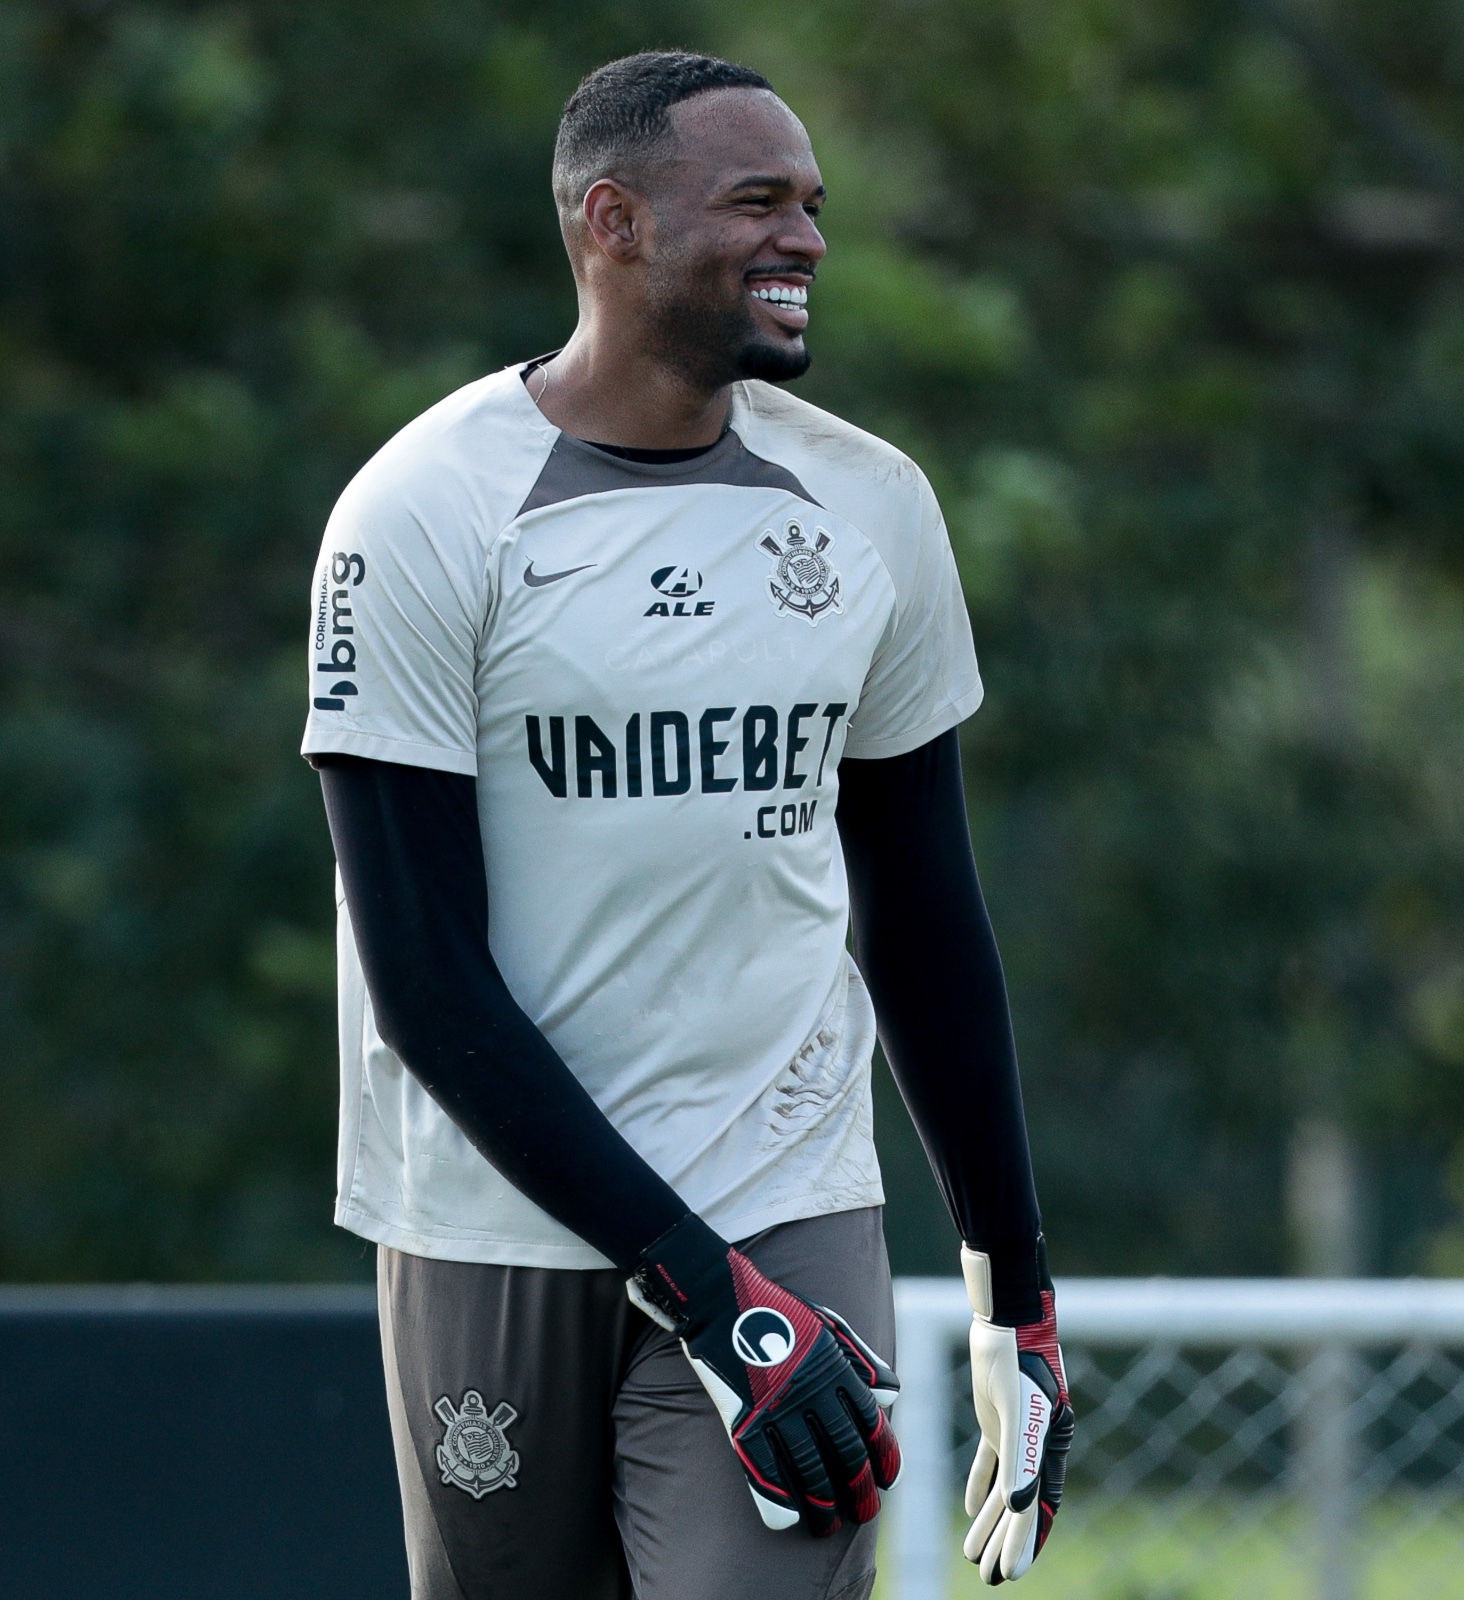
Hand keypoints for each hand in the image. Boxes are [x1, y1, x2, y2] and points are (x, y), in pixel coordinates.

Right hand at [629, 1212, 900, 1534]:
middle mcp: (810, 1393)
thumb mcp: (828, 1325)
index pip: (870, 1424)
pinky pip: (763, 1469)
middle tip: (864, 1513)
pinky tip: (788, 1520)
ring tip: (828, 1525)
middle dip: (859, 1491)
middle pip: (845, 1455)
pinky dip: (778, 1498)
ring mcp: (775, 1409)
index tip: (888, 1480)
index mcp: (834, 1369)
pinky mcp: (742, 1420)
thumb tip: (891, 1397)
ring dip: (822, 1504)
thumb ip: (861, 1361)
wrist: (719, 1299)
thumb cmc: (777, 1309)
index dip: (884, 1457)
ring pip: (808, 1470)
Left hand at [961, 1243, 1074, 1582]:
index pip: (1036, 1509)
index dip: (1025, 1543)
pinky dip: (982, 1487)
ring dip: (990, 1522)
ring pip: (1004, 1489)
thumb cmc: (1015, 1363)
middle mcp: (1035, 1447)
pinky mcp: (997, 1420)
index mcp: (1048, 1450)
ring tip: (973, 1554)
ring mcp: (1016, 1434)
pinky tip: (973, 1510)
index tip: (1011, 1574)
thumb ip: (1020, 1460)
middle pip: (1020, 1507)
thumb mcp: (1016, 1414)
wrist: (1006, 1322)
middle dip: (1005, 1544)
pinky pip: (992, 1463)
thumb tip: (1018, 1508)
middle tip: (988, 1579)